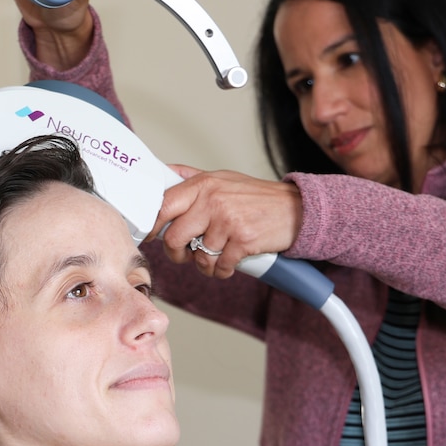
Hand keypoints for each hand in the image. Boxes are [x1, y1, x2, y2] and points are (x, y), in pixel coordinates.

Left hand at [151, 166, 303, 279]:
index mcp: (203, 184)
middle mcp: (212, 201)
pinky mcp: (243, 241)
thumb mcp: (222, 178)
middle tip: (184, 255)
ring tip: (216, 256)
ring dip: (205, 264)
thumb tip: (163, 174)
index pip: (163, 206)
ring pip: (199, 257)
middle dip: (177, 253)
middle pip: (174, 237)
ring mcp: (228, 222)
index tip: (149, 236)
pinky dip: (223, 271)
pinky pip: (220, 266)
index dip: (151, 225)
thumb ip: (192, 178)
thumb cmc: (256, 197)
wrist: (295, 209)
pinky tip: (230, 263)